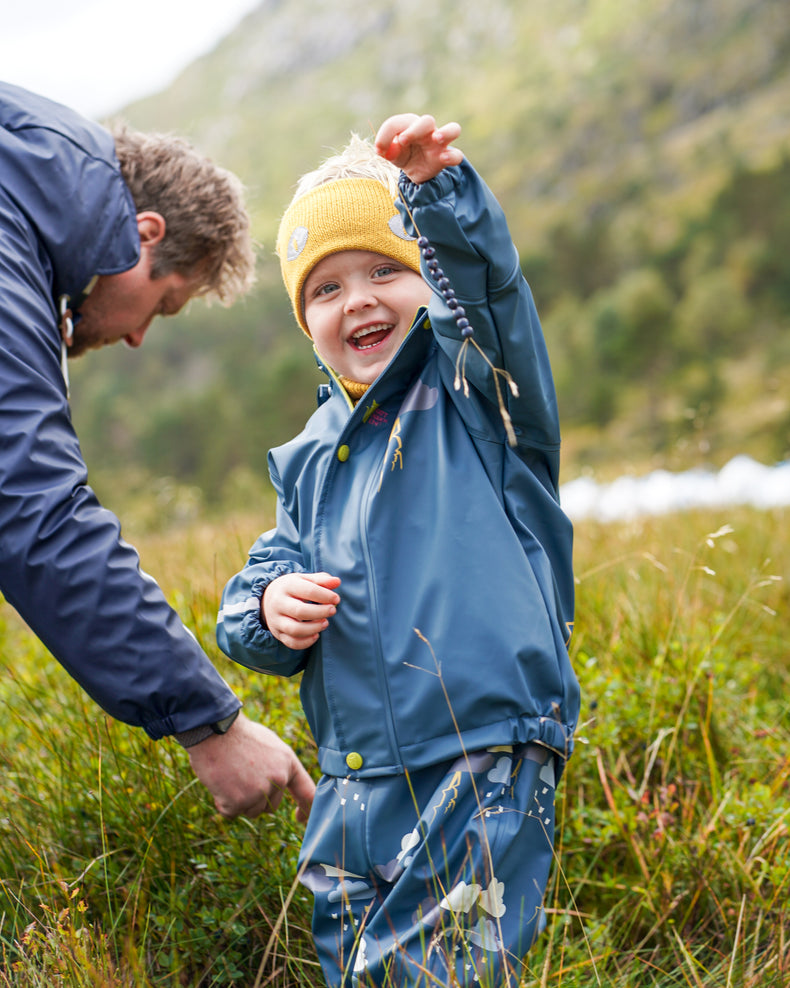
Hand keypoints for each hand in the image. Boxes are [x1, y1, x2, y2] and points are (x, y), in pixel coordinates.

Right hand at [188, 712, 315, 820]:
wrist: (214, 731)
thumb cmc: (238, 735)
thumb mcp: (268, 745)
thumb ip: (276, 766)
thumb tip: (277, 786)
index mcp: (287, 763)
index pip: (307, 792)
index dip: (306, 808)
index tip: (300, 818)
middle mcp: (278, 779)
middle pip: (271, 805)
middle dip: (257, 798)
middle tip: (240, 777)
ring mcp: (259, 791)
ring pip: (251, 811)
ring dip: (239, 801)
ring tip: (229, 776)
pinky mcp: (239, 801)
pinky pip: (231, 813)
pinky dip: (223, 803)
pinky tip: (220, 783)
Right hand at [263, 572, 340, 649]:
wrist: (267, 599)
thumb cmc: (293, 588)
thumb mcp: (305, 579)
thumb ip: (322, 580)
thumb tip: (337, 582)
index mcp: (287, 586)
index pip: (308, 590)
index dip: (325, 595)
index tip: (336, 599)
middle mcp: (278, 603)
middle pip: (300, 611)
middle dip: (320, 612)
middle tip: (333, 610)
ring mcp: (276, 620)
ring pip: (295, 629)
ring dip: (314, 628)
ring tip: (325, 623)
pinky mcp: (278, 633)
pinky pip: (292, 642)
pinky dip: (306, 642)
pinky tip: (316, 635)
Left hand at [375, 113, 462, 183]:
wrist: (416, 171)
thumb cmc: (404, 154)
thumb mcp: (391, 153)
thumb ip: (387, 149)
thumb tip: (382, 150)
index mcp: (410, 125)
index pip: (399, 123)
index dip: (386, 134)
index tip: (379, 150)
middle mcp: (427, 131)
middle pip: (428, 120)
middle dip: (415, 129)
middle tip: (403, 141)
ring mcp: (439, 143)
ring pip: (453, 129)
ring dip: (446, 132)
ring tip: (436, 138)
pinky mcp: (445, 157)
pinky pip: (457, 154)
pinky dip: (452, 156)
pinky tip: (443, 158)